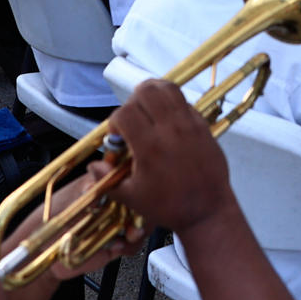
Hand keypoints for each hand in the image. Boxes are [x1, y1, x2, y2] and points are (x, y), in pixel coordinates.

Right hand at [100, 80, 238, 238]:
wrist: (208, 211)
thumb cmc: (169, 207)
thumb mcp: (132, 198)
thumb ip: (107, 180)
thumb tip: (92, 166)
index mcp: (149, 146)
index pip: (124, 112)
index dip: (114, 122)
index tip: (117, 137)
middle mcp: (170, 130)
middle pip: (146, 91)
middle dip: (132, 101)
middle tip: (132, 120)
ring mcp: (189, 124)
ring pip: (168, 88)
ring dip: (153, 94)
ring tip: (148, 111)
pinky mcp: (203, 125)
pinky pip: (184, 101)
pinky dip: (171, 104)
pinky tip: (167, 121)